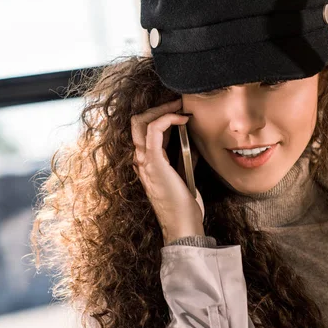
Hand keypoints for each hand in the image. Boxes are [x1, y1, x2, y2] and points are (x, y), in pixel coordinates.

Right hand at [131, 99, 204, 244]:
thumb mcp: (183, 176)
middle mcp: (140, 160)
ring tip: (180, 106)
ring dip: (162, 109)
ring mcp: (144, 161)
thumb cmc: (183, 205)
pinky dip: (167, 118)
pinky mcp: (153, 162)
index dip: (158, 116)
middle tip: (178, 103)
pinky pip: (153, 130)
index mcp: (146, 163)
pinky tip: (182, 119)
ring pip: (141, 122)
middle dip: (157, 108)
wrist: (182, 225)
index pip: (143, 131)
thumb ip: (183, 159)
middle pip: (137, 122)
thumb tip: (191, 143)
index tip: (179, 111)